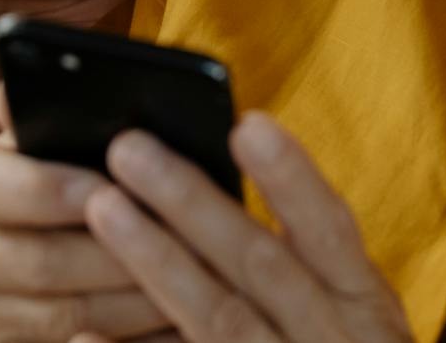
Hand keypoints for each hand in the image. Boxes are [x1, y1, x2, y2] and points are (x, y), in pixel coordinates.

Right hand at [0, 85, 177, 342]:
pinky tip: (179, 321)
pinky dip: (134, 338)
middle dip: (122, 251)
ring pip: (71, 316)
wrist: (15, 262)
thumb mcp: (44, 145)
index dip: (58, 189)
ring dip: (141, 300)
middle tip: (186, 239)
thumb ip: (45, 114)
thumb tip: (42, 75)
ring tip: (201, 280)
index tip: (117, 185)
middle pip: (45, 261)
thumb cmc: (54, 184)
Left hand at [75, 112, 412, 342]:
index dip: (292, 179)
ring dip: (157, 262)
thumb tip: (235, 152)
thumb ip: (299, 256)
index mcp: (361, 304)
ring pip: (217, 320)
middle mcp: (328, 341)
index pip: (329, 231)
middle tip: (129, 148)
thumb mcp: (345, 311)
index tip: (247, 126)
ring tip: (104, 207)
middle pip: (259, 266)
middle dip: (192, 203)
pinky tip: (84, 337)